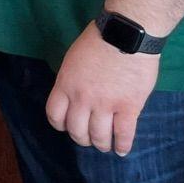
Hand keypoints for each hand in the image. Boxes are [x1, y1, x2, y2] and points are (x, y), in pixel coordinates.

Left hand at [46, 23, 159, 155]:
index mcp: (65, 84)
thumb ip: (72, 80)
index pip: (54, 115)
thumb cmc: (99, 40)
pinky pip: (123, 134)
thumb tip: (74, 96)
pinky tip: (121, 149)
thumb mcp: (73, 59)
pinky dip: (122, 145)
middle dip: (82, 138)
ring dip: (101, 144)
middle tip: (89, 138)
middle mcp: (82, 98)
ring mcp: (106, 104)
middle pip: (76, 130)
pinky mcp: (129, 107)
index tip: (67, 127)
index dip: (60, 125)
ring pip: (99, 136)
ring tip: (105, 145)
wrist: (126, 33)